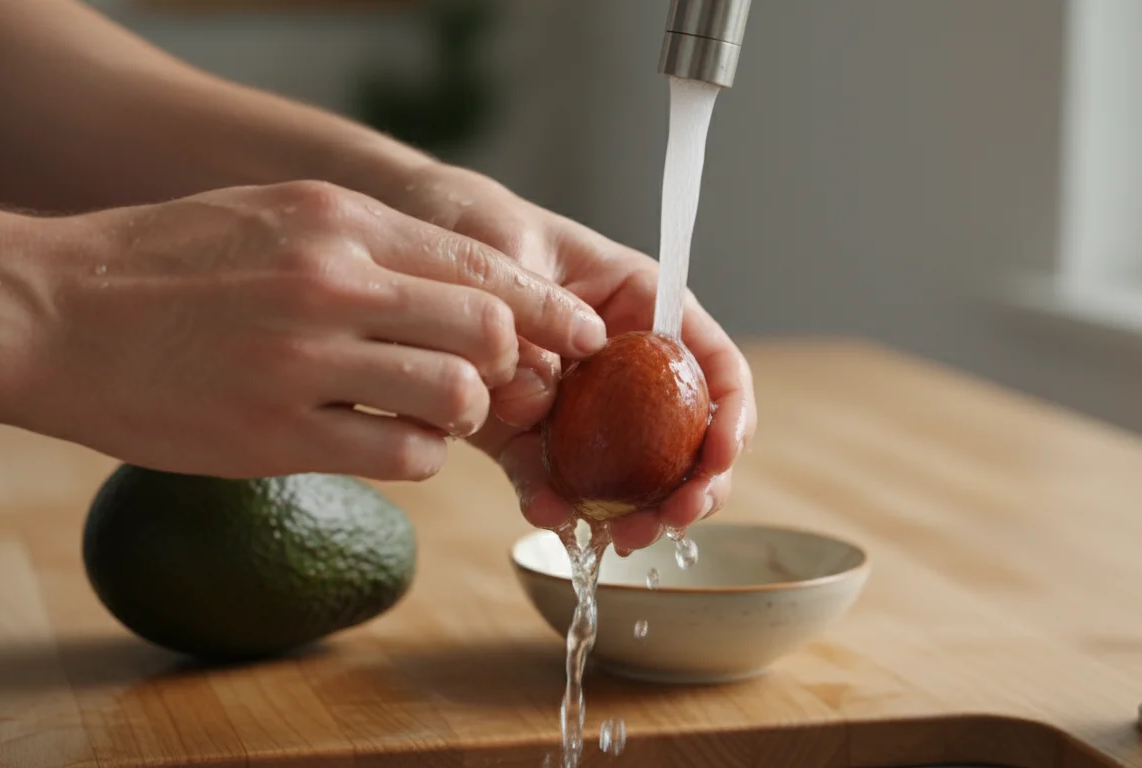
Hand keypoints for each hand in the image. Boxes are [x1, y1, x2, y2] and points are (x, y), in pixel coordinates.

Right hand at [21, 180, 606, 479]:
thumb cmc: (164, 264)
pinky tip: (391, 447)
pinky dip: (419, 458)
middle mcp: (333, 282)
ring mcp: (305, 361)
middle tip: (501, 383)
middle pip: (490, 330)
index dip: (549, 308)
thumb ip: (368, 243)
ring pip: (458, 396)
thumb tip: (459, 281)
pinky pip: (404, 458)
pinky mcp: (277, 435)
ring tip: (435, 416)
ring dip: (466, 415)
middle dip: (516, 365)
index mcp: (339, 221)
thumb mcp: (276, 214)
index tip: (580, 334)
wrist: (50, 311)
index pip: (485, 265)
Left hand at [376, 164, 757, 553]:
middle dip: (692, 486)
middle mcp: (622, 362)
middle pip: (687, 433)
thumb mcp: (508, 251)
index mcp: (641, 305)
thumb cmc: (474, 227)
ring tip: (620, 539)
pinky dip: (559, 505)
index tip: (721, 456)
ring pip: (632, 472)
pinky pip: (555, 478)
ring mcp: (580, 404)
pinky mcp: (528, 433)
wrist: (410, 245)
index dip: (732, 414)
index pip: (712, 362)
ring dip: (636, 512)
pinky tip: (551, 518)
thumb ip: (532, 311)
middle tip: (674, 519)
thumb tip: (550, 387)